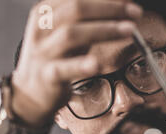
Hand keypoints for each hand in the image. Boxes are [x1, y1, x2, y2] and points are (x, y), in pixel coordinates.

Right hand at [11, 0, 142, 126]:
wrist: (30, 94)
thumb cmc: (56, 59)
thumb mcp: (68, 33)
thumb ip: (89, 20)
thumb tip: (121, 6)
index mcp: (47, 12)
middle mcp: (43, 28)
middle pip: (77, 10)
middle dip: (110, 8)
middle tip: (136, 12)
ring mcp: (43, 52)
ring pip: (72, 35)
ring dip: (104, 30)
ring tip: (130, 30)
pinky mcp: (46, 76)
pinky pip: (62, 68)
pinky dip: (80, 65)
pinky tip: (96, 64)